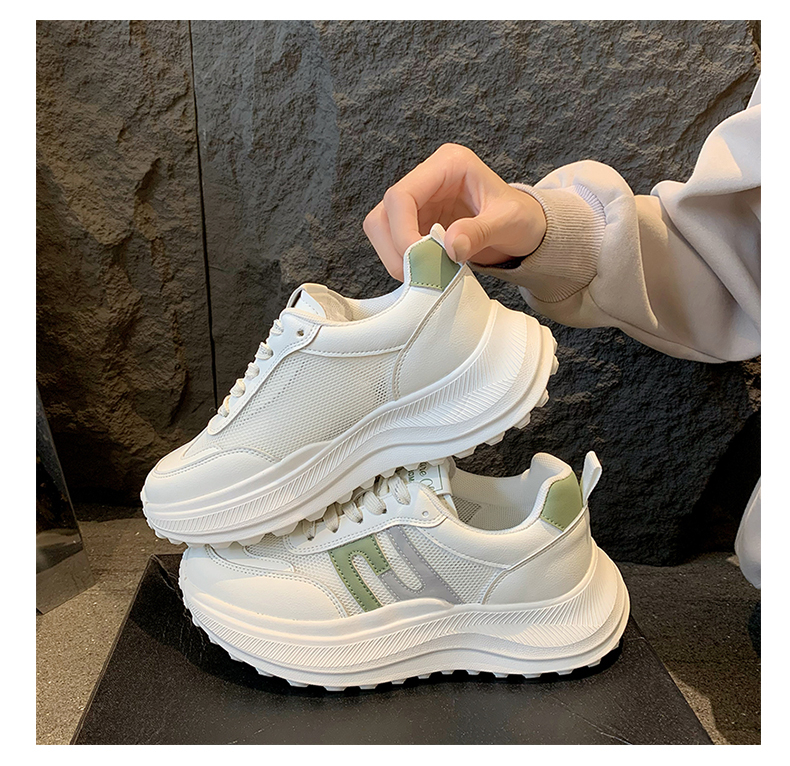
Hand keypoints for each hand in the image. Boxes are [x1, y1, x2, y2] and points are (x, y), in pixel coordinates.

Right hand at [363, 143, 546, 279]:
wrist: (524, 230)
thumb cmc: (521, 218)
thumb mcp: (509, 223)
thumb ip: (480, 232)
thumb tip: (450, 246)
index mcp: (449, 164)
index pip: (401, 195)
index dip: (401, 231)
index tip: (417, 260)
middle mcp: (428, 179)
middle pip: (383, 213)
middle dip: (394, 248)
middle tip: (418, 274)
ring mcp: (419, 202)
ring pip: (381, 230)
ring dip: (395, 257)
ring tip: (424, 274)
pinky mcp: (416, 223)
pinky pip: (394, 244)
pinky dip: (404, 262)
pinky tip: (427, 271)